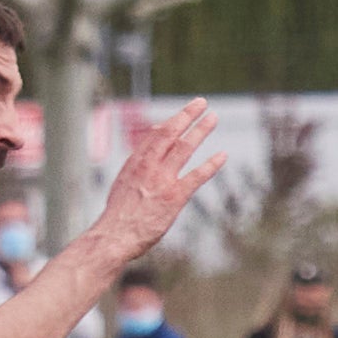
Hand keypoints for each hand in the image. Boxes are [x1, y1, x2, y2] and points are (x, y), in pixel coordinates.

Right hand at [86, 100, 223, 259]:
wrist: (114, 235)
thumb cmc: (117, 217)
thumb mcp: (122, 187)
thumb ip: (135, 172)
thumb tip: (143, 164)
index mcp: (135, 163)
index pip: (154, 135)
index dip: (170, 123)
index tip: (180, 117)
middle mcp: (149, 166)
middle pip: (170, 132)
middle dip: (187, 115)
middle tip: (201, 102)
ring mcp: (162, 179)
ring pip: (185, 147)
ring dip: (200, 130)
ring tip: (213, 117)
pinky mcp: (175, 196)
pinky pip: (197, 176)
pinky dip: (211, 164)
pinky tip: (222, 155)